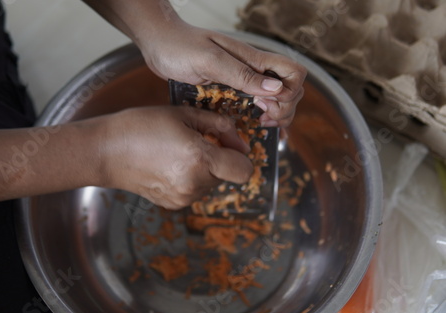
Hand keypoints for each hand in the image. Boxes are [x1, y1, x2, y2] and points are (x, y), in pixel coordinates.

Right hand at [99, 106, 252, 209]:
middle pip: (227, 175)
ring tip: (176, 152)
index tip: (228, 145)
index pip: (244, 170)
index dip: (240, 156)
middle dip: (218, 159)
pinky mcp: (172, 204)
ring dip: (203, 169)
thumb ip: (219, 126)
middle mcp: (195, 184)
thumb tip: (240, 142)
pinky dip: (189, 179)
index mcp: (200, 159)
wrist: (105, 152)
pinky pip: (193, 191)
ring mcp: (183, 197)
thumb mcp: (183, 114)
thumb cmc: (140, 126)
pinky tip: (168, 165)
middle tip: (193, 141)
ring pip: (210, 183)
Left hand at [139, 23, 306, 127]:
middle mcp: (253, 70)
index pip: (294, 73)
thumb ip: (241, 74)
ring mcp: (243, 81)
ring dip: (276, 115)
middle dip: (285, 109)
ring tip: (259, 124)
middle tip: (262, 119)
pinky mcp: (231, 90)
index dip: (289, 93)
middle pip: (290, 90)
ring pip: (276, 99)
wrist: (160, 43)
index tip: (265, 106)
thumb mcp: (209, 60)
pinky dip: (261, 117)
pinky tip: (255, 127)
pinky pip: (254, 104)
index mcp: (253, 59)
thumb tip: (275, 89)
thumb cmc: (180, 46)